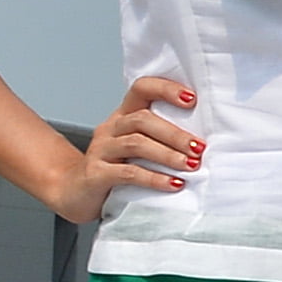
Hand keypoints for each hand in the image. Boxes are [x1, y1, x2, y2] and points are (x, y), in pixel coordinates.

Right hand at [59, 74, 202, 223]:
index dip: (166, 89)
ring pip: (136, 143)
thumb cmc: (114, 168)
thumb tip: (205, 143)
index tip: (193, 99)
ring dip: (168, 154)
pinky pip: (127, 173)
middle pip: (142, 119)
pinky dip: (154, 178)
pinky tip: (173, 184)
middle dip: (175, 134)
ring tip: (191, 165)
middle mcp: (111, 128)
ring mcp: (100, 150)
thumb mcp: (138, 149)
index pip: (142, 88)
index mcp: (123, 116)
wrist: (76, 193)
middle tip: (200, 148)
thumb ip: (162, 140)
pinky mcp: (96, 174)